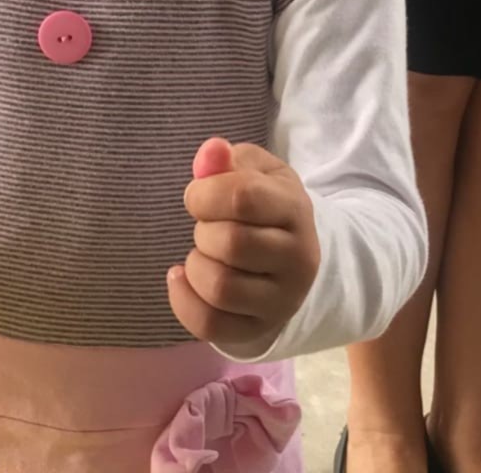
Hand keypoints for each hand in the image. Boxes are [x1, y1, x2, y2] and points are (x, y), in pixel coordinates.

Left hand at [167, 138, 319, 355]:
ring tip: (203, 252)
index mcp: (295, 208)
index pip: (242, 198)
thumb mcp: (256, 171)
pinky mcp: (260, 329)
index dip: (204, 193)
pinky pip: (211, 325)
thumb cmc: (266, 205)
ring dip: (196, 265)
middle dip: (203, 230)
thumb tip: (212, 151)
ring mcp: (282, 300)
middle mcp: (298, 258)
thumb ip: (229, 159)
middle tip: (209, 226)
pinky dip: (183, 300)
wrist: (294, 255)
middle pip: (230, 244)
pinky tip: (182, 278)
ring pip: (220, 288)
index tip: (198, 196)